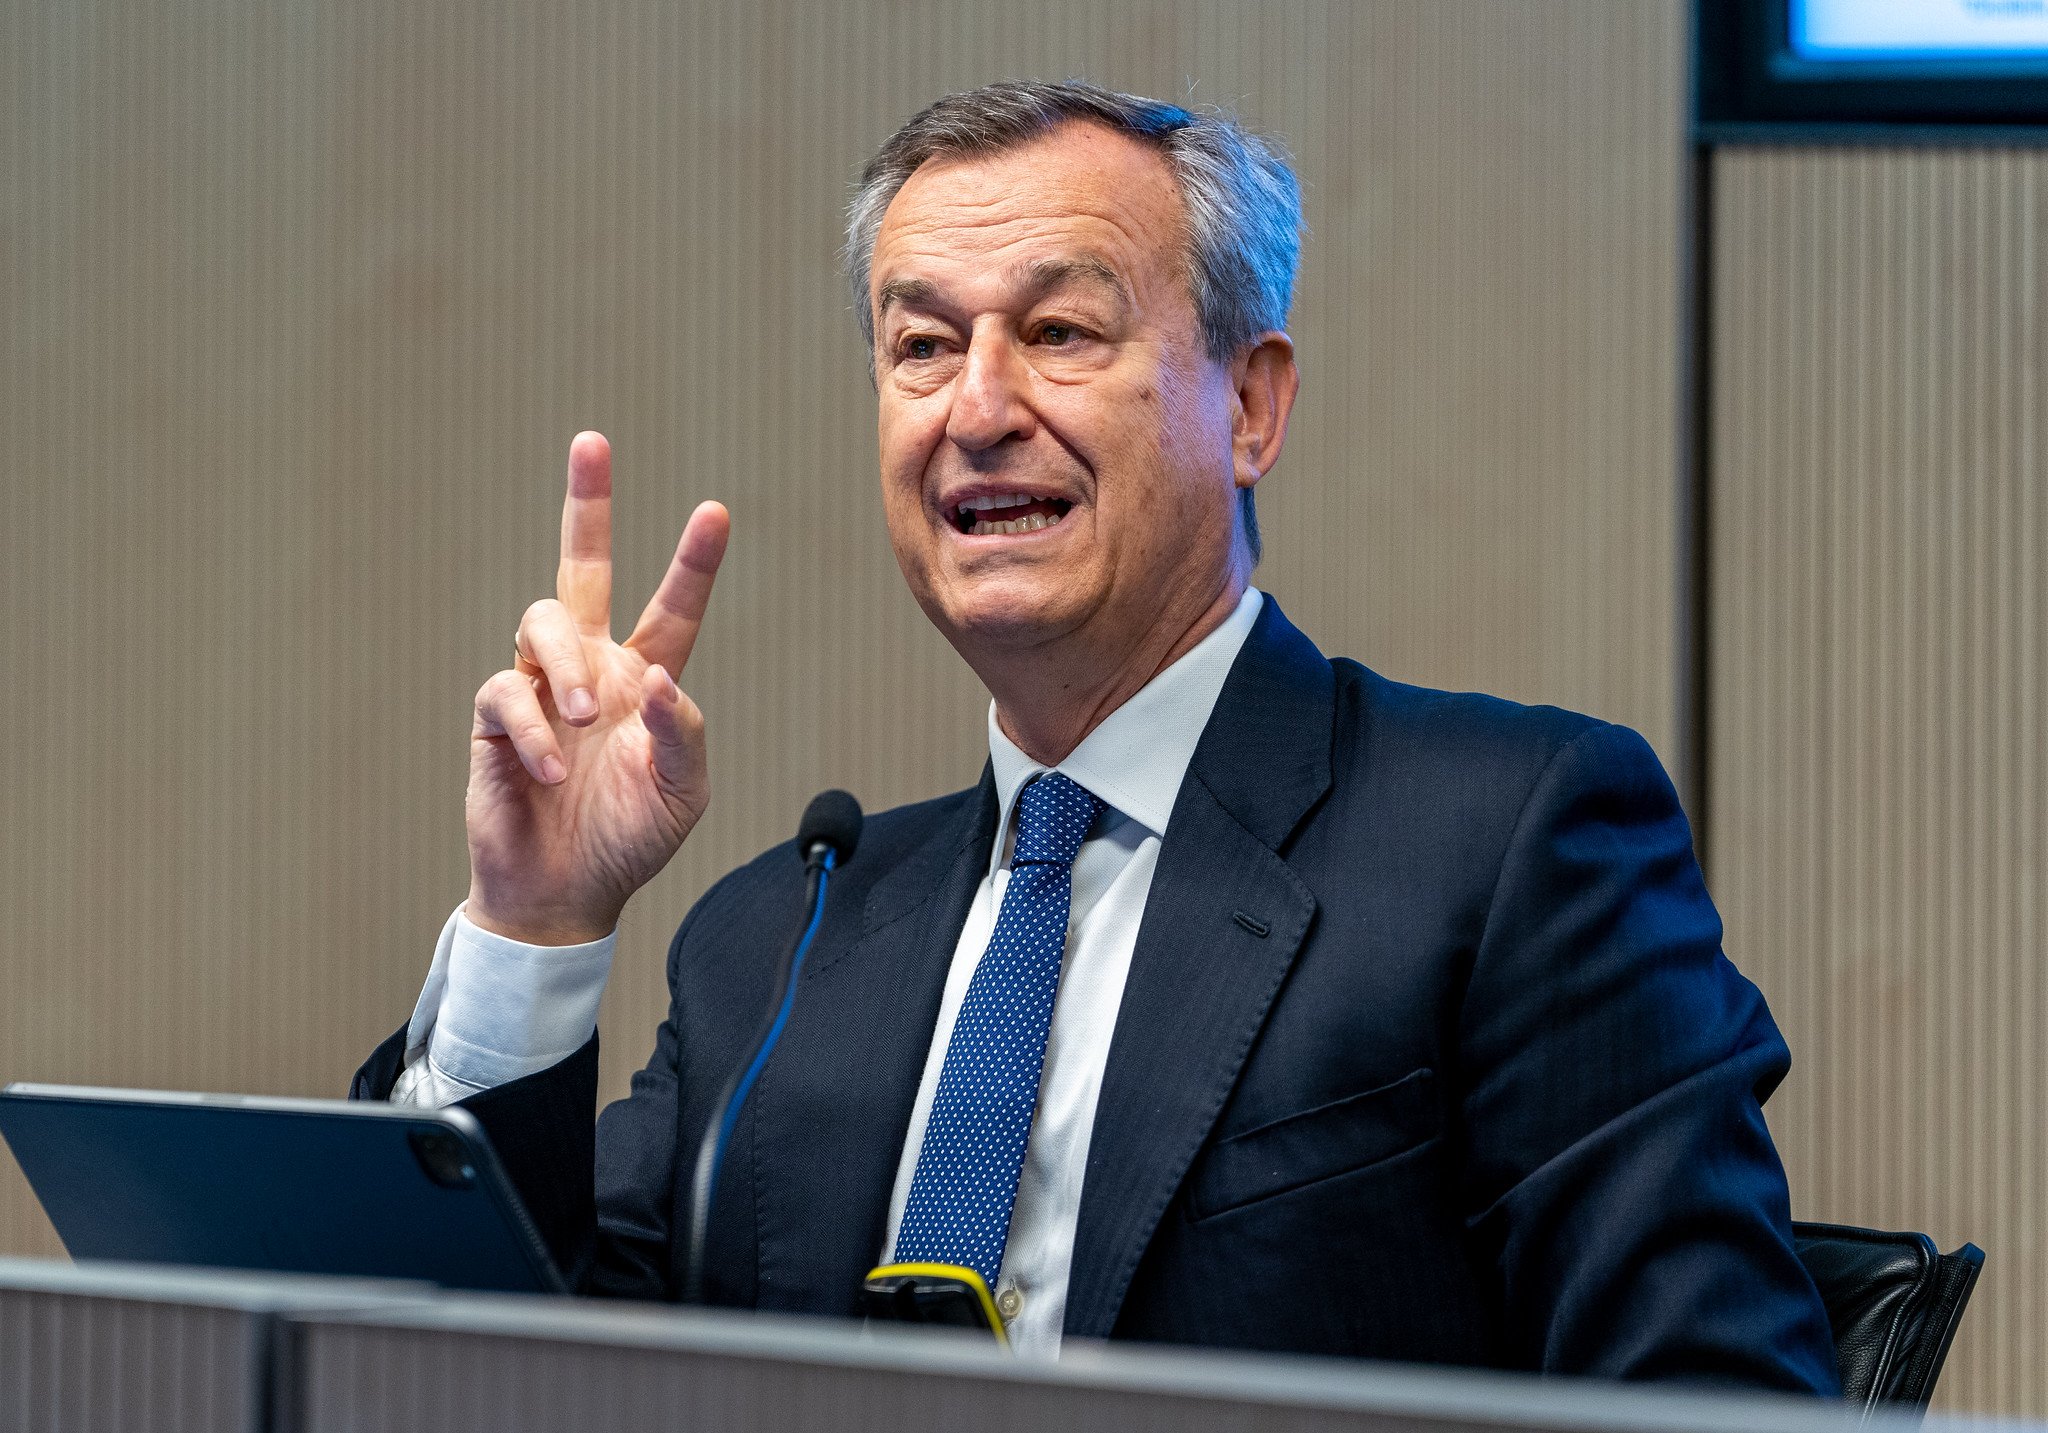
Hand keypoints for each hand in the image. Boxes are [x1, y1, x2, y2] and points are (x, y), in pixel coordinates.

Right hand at [464, 432, 729, 944]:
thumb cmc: (630, 838)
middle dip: (585, 502)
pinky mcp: (497, 718)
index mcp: (645, 679)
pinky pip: (508, 693)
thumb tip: (656, 677)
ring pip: (542, 621)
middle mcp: (591, 668)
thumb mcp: (682, 791)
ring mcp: (541, 687)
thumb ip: (682, 733)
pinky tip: (553, 768)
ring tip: (588, 719)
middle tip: (594, 441)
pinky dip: (535, 727)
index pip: (672, 607)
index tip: (715, 512)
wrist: (566, 893)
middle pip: (580, 565)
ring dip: (569, 665)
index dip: (692, 562)